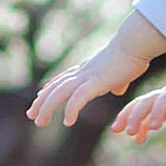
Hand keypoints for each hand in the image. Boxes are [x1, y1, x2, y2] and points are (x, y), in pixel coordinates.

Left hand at [29, 9, 165, 128]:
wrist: (135, 44)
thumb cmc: (132, 56)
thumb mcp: (121, 72)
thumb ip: (117, 82)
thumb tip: (118, 88)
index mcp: (87, 69)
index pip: (63, 79)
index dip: (50, 89)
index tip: (39, 97)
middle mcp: (83, 72)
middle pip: (56, 87)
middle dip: (41, 102)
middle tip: (31, 115)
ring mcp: (88, 76)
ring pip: (60, 93)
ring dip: (47, 107)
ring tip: (39, 122)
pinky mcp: (96, 82)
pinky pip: (78, 98)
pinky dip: (71, 109)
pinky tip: (67, 122)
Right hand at [112, 54, 165, 142]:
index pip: (165, 99)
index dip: (158, 111)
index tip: (153, 128)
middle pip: (147, 101)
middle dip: (135, 115)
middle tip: (127, 132)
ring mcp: (164, 99)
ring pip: (142, 106)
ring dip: (129, 117)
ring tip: (117, 130)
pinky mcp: (165, 107)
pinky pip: (148, 115)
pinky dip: (141, 126)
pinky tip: (138, 140)